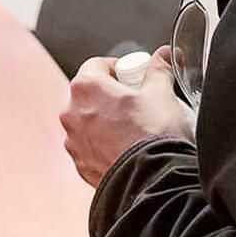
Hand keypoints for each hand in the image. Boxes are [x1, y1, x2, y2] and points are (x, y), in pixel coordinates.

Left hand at [61, 46, 193, 186]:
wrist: (153, 181)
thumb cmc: (153, 135)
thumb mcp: (161, 93)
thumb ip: (159, 69)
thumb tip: (164, 55)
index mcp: (86, 87)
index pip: (97, 64)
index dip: (117, 67)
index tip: (132, 75)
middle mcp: (71, 112)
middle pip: (89, 92)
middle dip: (110, 93)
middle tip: (135, 101)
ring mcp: (73, 140)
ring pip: (87, 121)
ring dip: (105, 120)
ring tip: (131, 128)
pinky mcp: (80, 164)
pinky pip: (90, 146)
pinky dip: (103, 144)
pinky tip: (125, 148)